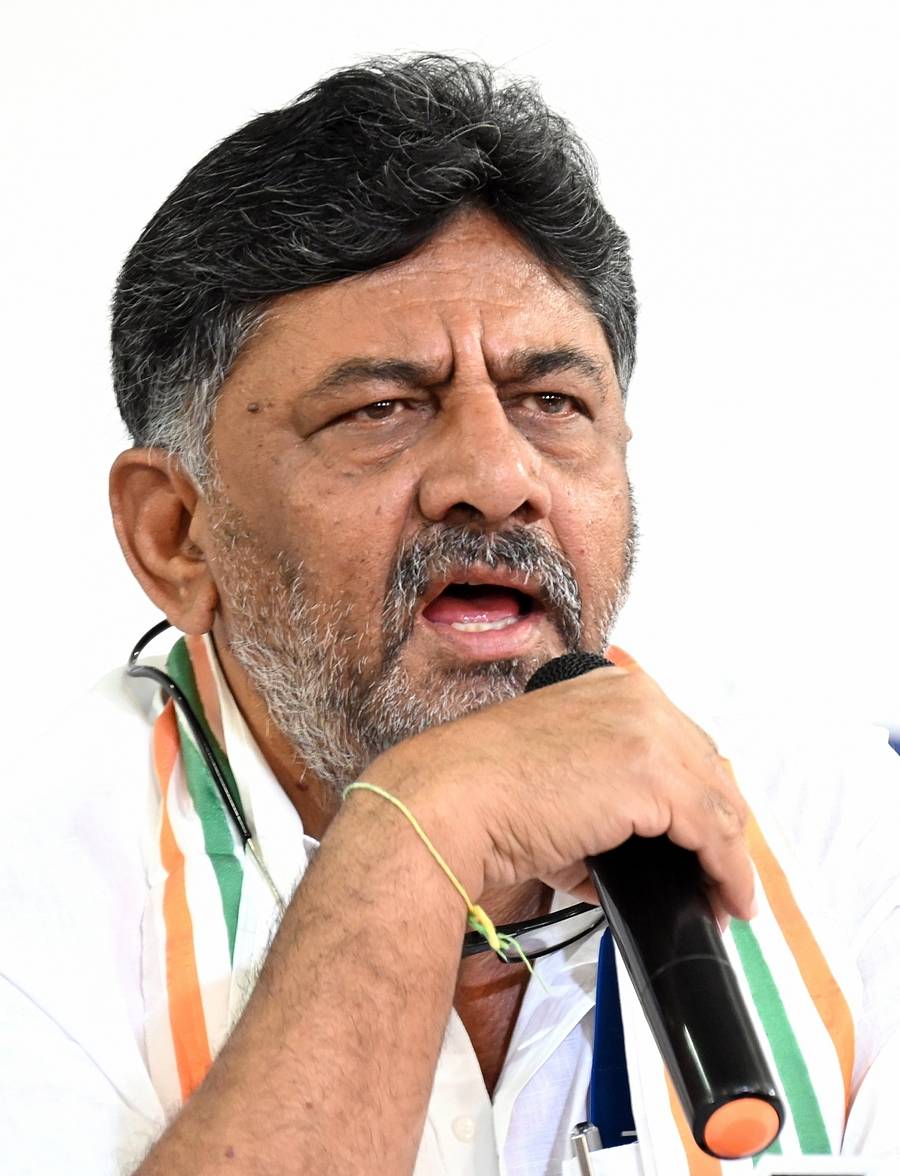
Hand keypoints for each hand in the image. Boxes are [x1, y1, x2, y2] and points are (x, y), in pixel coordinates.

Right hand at [371, 651, 754, 921]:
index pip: (682, 744)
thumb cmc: (484, 793)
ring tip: (728, 899)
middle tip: (721, 876)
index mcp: (612, 689)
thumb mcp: (560, 786)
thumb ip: (609, 809)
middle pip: (709, 768)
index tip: (706, 837)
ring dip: (730, 856)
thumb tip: (639, 862)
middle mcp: (637, 699)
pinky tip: (727, 902)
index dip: (701, 796)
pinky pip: (713, 832)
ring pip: (719, 801)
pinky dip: (728, 873)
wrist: (451, 801)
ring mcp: (647, 732)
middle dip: (721, 826)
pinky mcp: (653, 775)